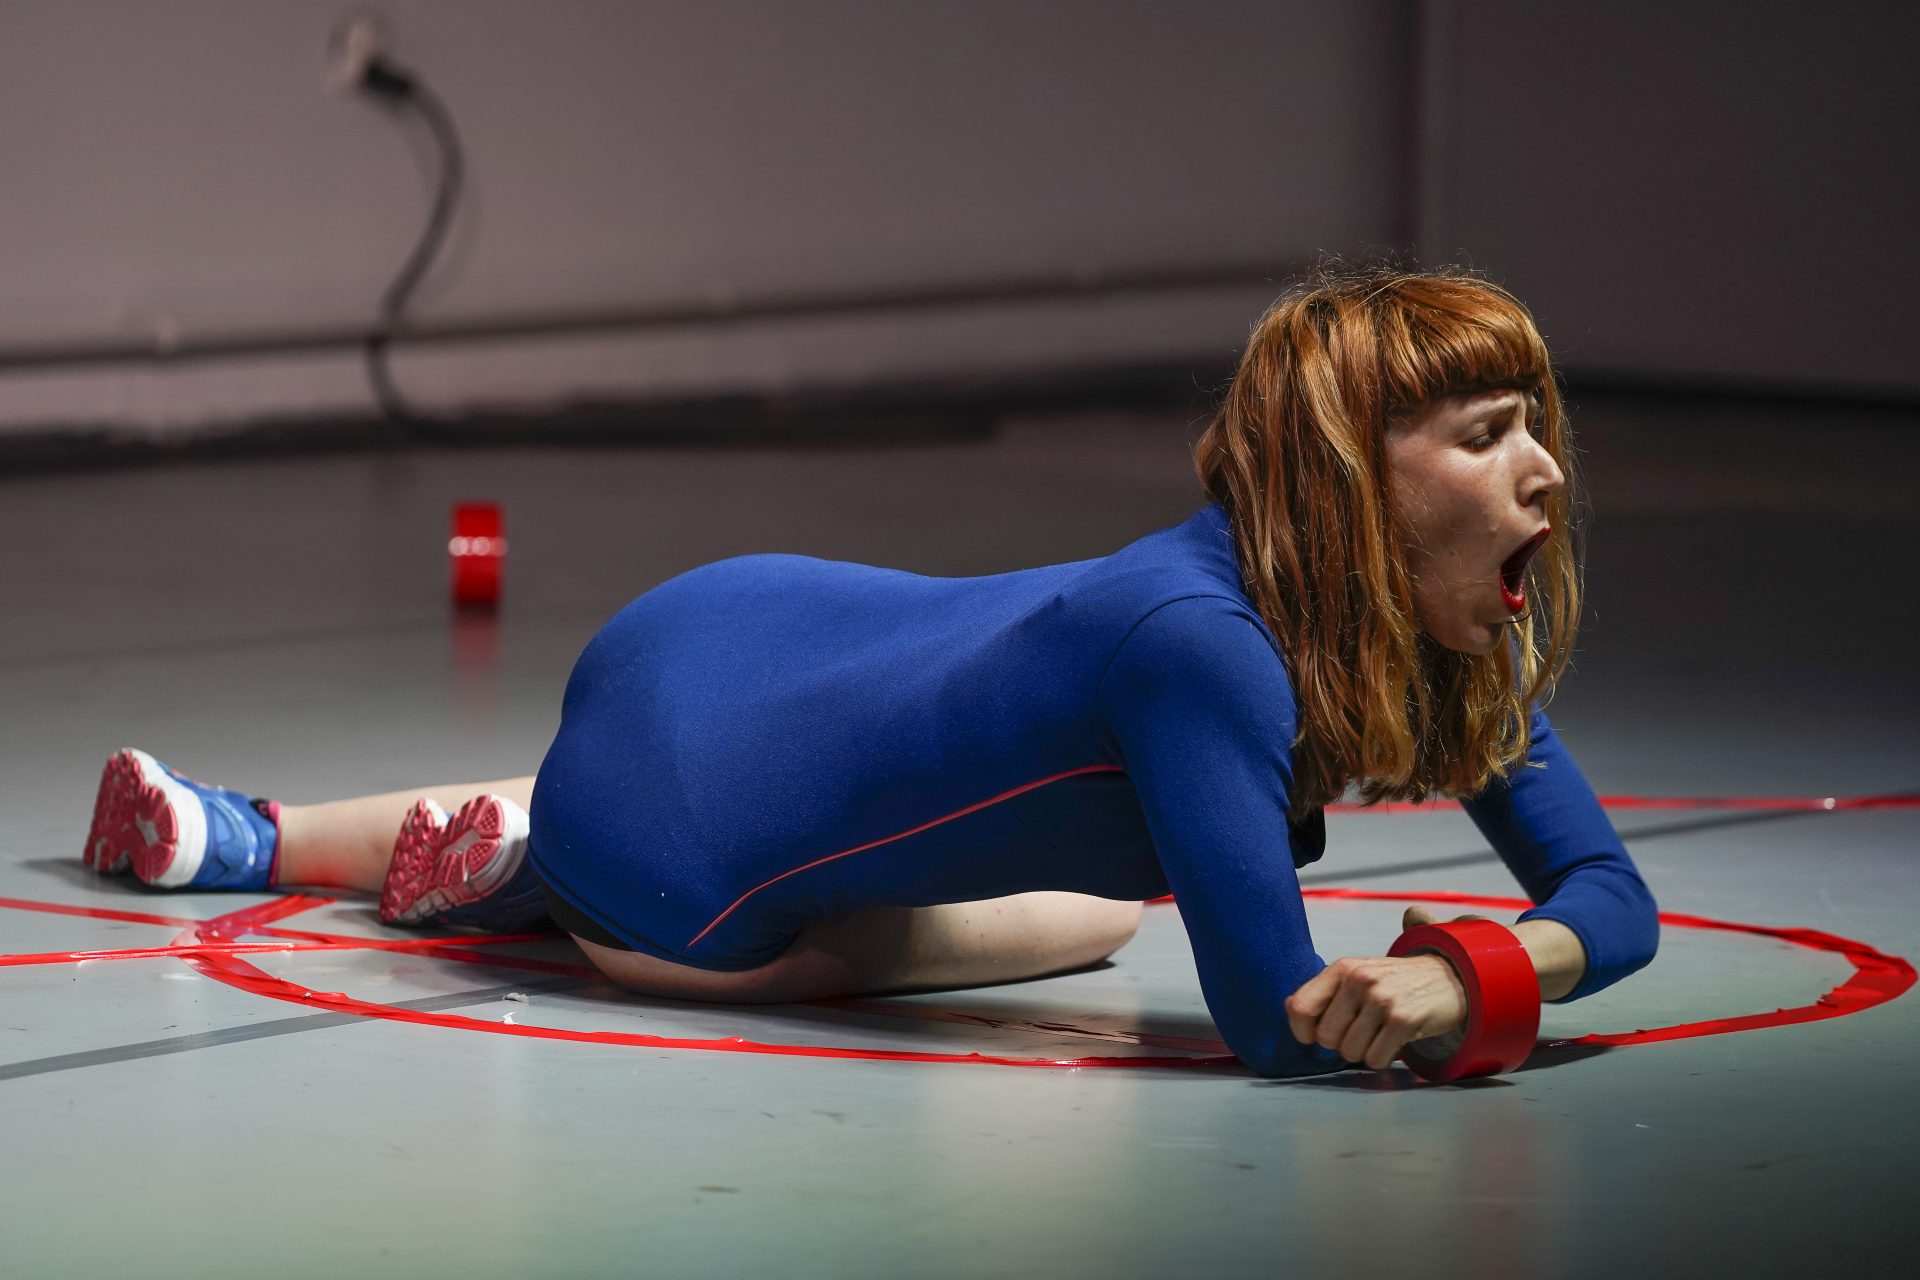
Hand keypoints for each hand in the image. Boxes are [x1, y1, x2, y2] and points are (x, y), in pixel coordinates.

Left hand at [1283, 906, 1486, 1070]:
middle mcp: (1359, 980)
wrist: (1451, 977)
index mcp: (1342, 968)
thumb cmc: (1397, 981)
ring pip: (1350, 1052)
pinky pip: (1375, 1059)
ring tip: (1380, 1032)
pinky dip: (1383, 1058)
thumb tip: (1289, 1007)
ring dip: (1364, 1051)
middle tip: (1363, 1030)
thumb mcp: (1358, 975)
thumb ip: (1325, 992)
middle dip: (1341, 1043)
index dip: (1302, 1031)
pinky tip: (1395, 1040)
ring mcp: (1381, 999)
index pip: (1299, 1007)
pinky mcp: (1403, 1020)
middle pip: (1326, 1038)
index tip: (1313, 1037)